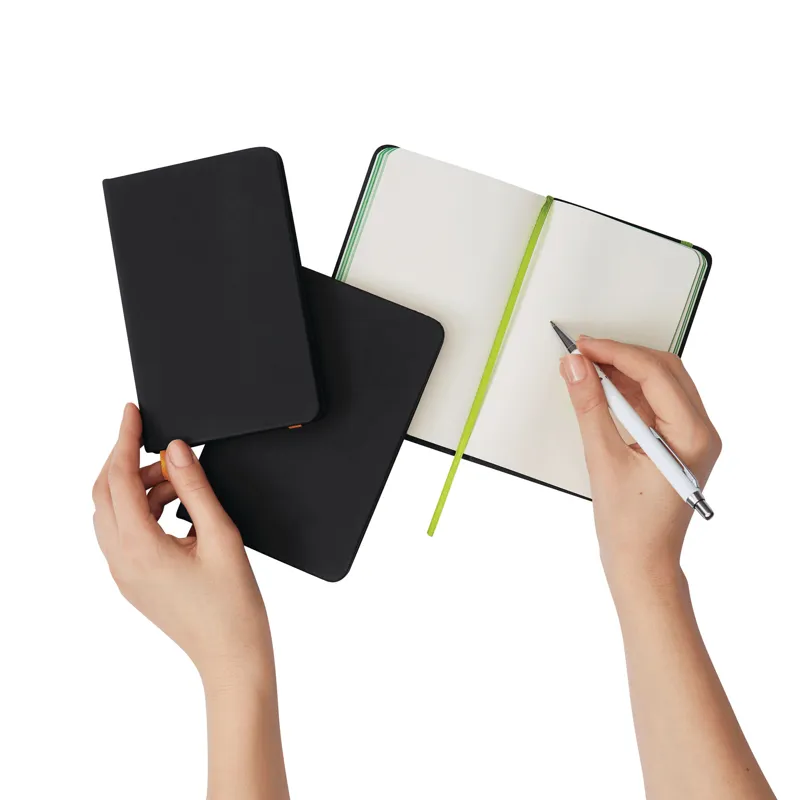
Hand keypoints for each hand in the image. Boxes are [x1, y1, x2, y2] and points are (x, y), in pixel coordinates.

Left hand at [92, 404, 274, 690]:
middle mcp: (121, 561)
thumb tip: (174, 449)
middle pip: (104, 493)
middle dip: (126, 460)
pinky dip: (141, 508)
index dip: (123, 439)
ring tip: (180, 479)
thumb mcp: (220, 534)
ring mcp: (123, 573)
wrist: (232, 655)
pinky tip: (175, 505)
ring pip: (113, 512)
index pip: (118, 478)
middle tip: (161, 444)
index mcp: (139, 548)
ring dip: (138, 486)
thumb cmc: (233, 604)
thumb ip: (194, 487)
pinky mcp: (133, 580)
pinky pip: (123, 532)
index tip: (131, 412)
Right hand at [559, 337, 721, 591]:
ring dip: (625, 370)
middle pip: (665, 371)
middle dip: (623, 355)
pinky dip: (628, 390)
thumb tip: (576, 367)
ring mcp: (690, 437)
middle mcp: (700, 432)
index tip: (584, 347)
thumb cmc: (629, 525)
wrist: (642, 563)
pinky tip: (602, 388)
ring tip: (588, 367)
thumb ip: (589, 407)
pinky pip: (655, 403)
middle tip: (584, 353)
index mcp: (692, 436)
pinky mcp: (676, 442)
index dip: (617, 353)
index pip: (656, 374)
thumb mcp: (603, 459)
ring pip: (661, 383)